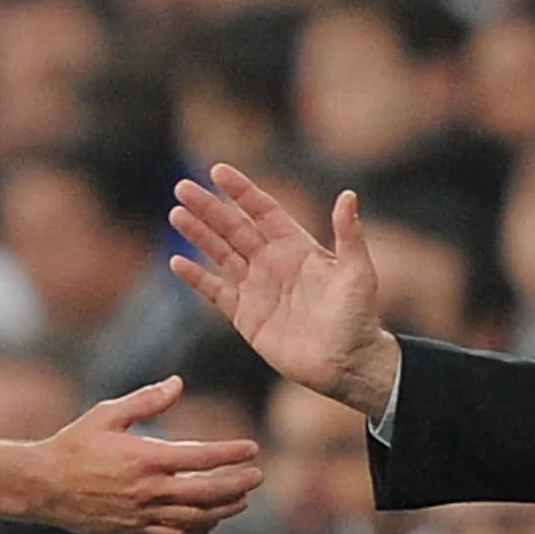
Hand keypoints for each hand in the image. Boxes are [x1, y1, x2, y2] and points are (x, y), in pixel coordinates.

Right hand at [37, 377, 260, 533]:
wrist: (42, 487)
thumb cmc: (73, 445)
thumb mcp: (106, 414)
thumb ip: (145, 400)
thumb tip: (178, 383)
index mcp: (145, 458)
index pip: (201, 457)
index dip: (231, 453)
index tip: (252, 448)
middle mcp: (148, 490)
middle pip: (207, 492)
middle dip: (237, 484)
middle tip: (258, 477)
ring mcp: (142, 514)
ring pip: (196, 518)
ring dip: (224, 509)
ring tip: (242, 500)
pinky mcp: (134, 530)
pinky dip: (198, 529)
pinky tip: (210, 521)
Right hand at [170, 166, 399, 420]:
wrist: (346, 363)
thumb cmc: (358, 315)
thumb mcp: (358, 271)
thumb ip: (348, 234)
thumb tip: (348, 195)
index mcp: (296, 246)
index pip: (263, 210)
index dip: (241, 191)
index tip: (218, 171)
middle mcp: (272, 262)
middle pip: (233, 227)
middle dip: (209, 208)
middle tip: (182, 187)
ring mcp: (256, 287)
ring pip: (220, 253)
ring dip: (198, 235)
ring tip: (176, 215)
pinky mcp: (245, 315)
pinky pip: (215, 292)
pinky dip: (196, 278)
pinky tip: (176, 263)